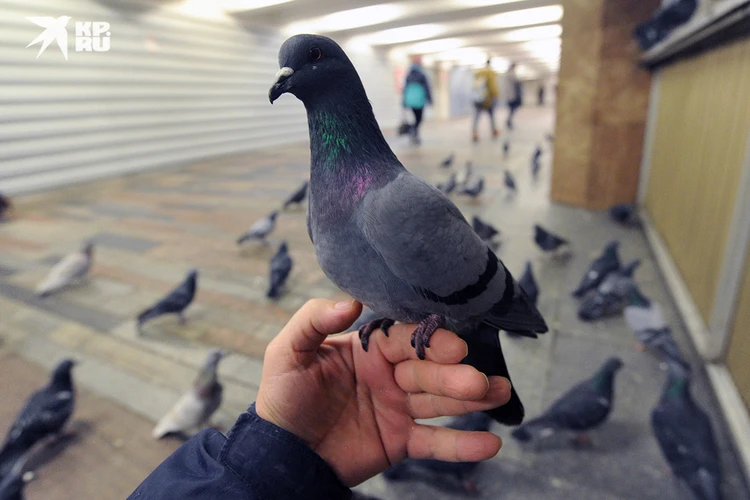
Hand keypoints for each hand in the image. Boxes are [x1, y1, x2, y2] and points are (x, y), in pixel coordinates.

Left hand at [255, 299, 510, 485]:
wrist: (280, 454)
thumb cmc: (282, 398)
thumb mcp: (288, 352)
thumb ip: (314, 320)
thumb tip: (352, 302)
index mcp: (367, 350)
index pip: (406, 340)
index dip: (431, 343)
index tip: (455, 348)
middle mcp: (388, 376)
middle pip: (429, 371)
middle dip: (456, 375)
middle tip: (480, 382)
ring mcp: (397, 409)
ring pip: (440, 403)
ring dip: (472, 399)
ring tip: (501, 394)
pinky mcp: (400, 442)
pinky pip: (434, 443)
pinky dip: (462, 444)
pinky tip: (491, 443)